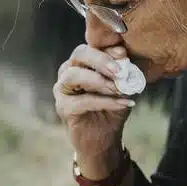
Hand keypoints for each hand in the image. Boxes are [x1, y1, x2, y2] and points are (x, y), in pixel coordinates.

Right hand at [54, 43, 134, 178]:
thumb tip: (122, 53)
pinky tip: (123, 104)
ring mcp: (62, 89)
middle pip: (79, 54)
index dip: (108, 49)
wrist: (104, 139)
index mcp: (83, 62)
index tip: (124, 55)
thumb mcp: (122, 86)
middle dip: (101, 60)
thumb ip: (122, 70)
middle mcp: (68, 70)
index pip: (92, 46)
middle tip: (119, 71)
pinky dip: (105, 101)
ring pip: (74, 75)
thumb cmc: (112, 109)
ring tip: (119, 89)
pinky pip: (83, 100)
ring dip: (99, 81)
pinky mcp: (63, 107)